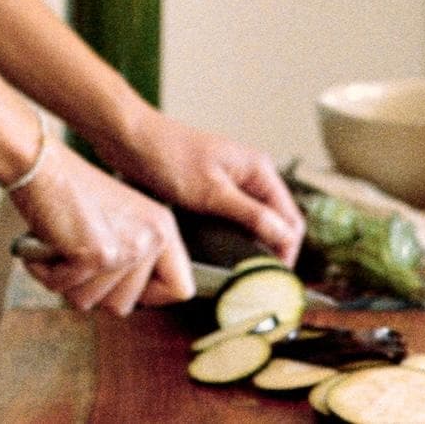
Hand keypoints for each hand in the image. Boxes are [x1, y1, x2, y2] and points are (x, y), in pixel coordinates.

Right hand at [8, 140, 194, 314]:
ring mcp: (127, 248)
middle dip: (91, 289)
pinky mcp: (97, 254)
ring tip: (63, 245)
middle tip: (78, 255)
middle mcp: (151, 239)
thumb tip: (128, 300)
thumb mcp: (121, 222)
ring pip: (89, 302)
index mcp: (163, 229)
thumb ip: (134, 257)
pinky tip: (47, 243)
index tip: (120, 284)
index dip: (147, 297)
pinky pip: (62, 288)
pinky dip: (46, 271)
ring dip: (66, 281)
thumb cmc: (72, 191)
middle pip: (123, 306)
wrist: (44, 166)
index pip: (180, 289)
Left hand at [92, 108, 306, 266]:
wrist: (133, 141)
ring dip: (255, 245)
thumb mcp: (212, 192)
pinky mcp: (215, 192)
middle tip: (257, 282)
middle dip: (273, 251)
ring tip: (242, 273)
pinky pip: (237, 219)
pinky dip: (237, 237)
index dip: (287, 251)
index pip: (291, 219)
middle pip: (278, 222)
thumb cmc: (170, 158)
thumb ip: (251, 214)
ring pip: (258, 222)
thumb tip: (284, 236)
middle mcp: (252, 176)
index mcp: (259, 169)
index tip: (273, 280)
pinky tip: (225, 254)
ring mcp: (234, 184)